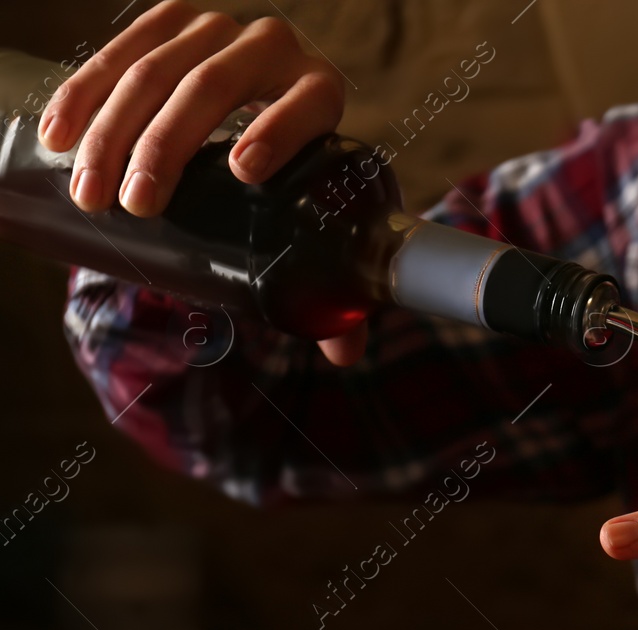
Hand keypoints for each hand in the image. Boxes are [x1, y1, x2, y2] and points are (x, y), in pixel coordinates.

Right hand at [40, 1, 364, 364]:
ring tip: (90, 190)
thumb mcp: (316, 209)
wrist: (268, 97)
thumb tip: (344, 354)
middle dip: (167, 145)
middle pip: (213, 87)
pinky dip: (83, 93)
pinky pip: (118, 48)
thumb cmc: (295, 170)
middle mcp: (275, 49)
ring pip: (155, 69)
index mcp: (322, 92)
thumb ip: (334, 278)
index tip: (244, 172)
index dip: (278, 132)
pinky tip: (59, 136)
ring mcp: (217, 30)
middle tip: (136, 203)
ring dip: (113, 130)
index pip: (307, 105)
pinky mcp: (170, 21)